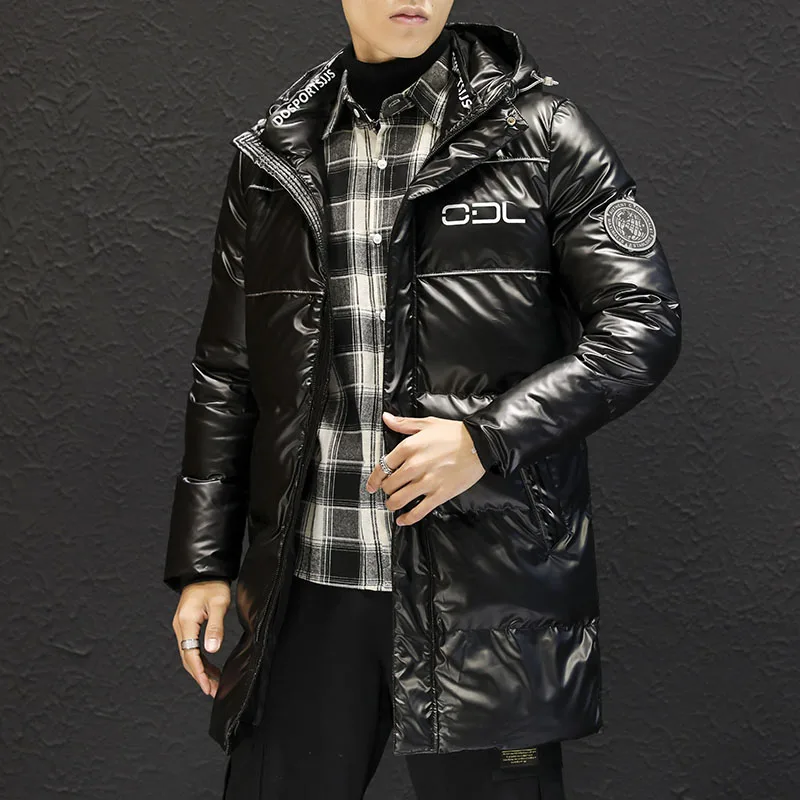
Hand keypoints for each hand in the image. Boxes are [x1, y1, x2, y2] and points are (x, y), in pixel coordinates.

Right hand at [171, 579, 230, 696]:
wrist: (204, 572)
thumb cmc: (213, 585)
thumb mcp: (218, 605)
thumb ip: (215, 627)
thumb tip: (212, 650)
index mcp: (186, 622)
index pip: (190, 654)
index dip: (199, 673)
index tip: (208, 688)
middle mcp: (180, 626)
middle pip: (188, 658)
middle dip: (200, 676)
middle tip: (214, 691)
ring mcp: (182, 627)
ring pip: (189, 655)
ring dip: (201, 670)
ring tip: (214, 684)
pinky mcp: (187, 626)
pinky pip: (191, 648)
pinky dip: (200, 660)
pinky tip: (211, 669)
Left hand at [366, 412, 485, 525]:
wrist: (480, 444)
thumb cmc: (454, 433)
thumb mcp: (426, 424)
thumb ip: (403, 424)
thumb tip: (386, 418)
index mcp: (408, 447)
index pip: (382, 467)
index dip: (374, 479)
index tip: (372, 486)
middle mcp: (414, 466)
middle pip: (389, 486)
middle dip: (386, 491)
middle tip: (389, 492)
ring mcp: (426, 482)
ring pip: (398, 501)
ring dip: (392, 505)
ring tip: (393, 505)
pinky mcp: (439, 494)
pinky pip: (418, 512)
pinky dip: (407, 518)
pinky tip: (403, 520)